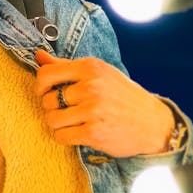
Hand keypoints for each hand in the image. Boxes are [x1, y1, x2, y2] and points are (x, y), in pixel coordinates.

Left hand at [34, 49, 175, 156]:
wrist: (153, 123)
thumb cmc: (122, 96)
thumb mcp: (99, 74)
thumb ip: (67, 66)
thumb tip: (38, 55)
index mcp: (91, 68)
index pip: (46, 74)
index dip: (40, 86)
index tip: (46, 93)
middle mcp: (91, 86)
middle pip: (47, 100)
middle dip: (52, 108)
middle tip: (67, 111)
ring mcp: (93, 110)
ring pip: (51, 119)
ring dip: (58, 124)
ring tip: (72, 122)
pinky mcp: (93, 132)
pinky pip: (61, 136)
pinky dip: (64, 137)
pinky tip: (76, 133)